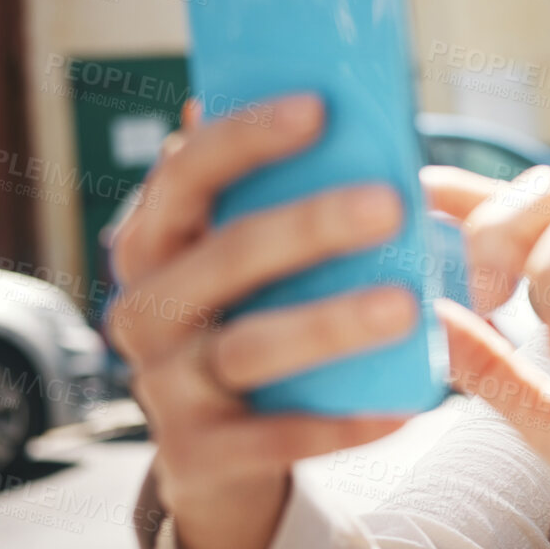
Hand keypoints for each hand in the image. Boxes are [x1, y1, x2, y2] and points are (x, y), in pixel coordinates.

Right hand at [106, 94, 419, 548]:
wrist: (215, 457)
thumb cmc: (245, 321)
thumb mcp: (241, 258)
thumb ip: (264, 193)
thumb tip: (304, 91)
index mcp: (152, 244)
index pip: (186, 174)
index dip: (246, 137)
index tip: (319, 106)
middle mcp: (142, 309)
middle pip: (225, 257)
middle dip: (310, 226)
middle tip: (390, 204)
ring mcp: (163, 386)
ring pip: (250, 347)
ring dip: (331, 324)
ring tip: (407, 305)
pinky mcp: (197, 456)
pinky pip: (276, 436)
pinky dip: (340, 423)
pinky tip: (402, 406)